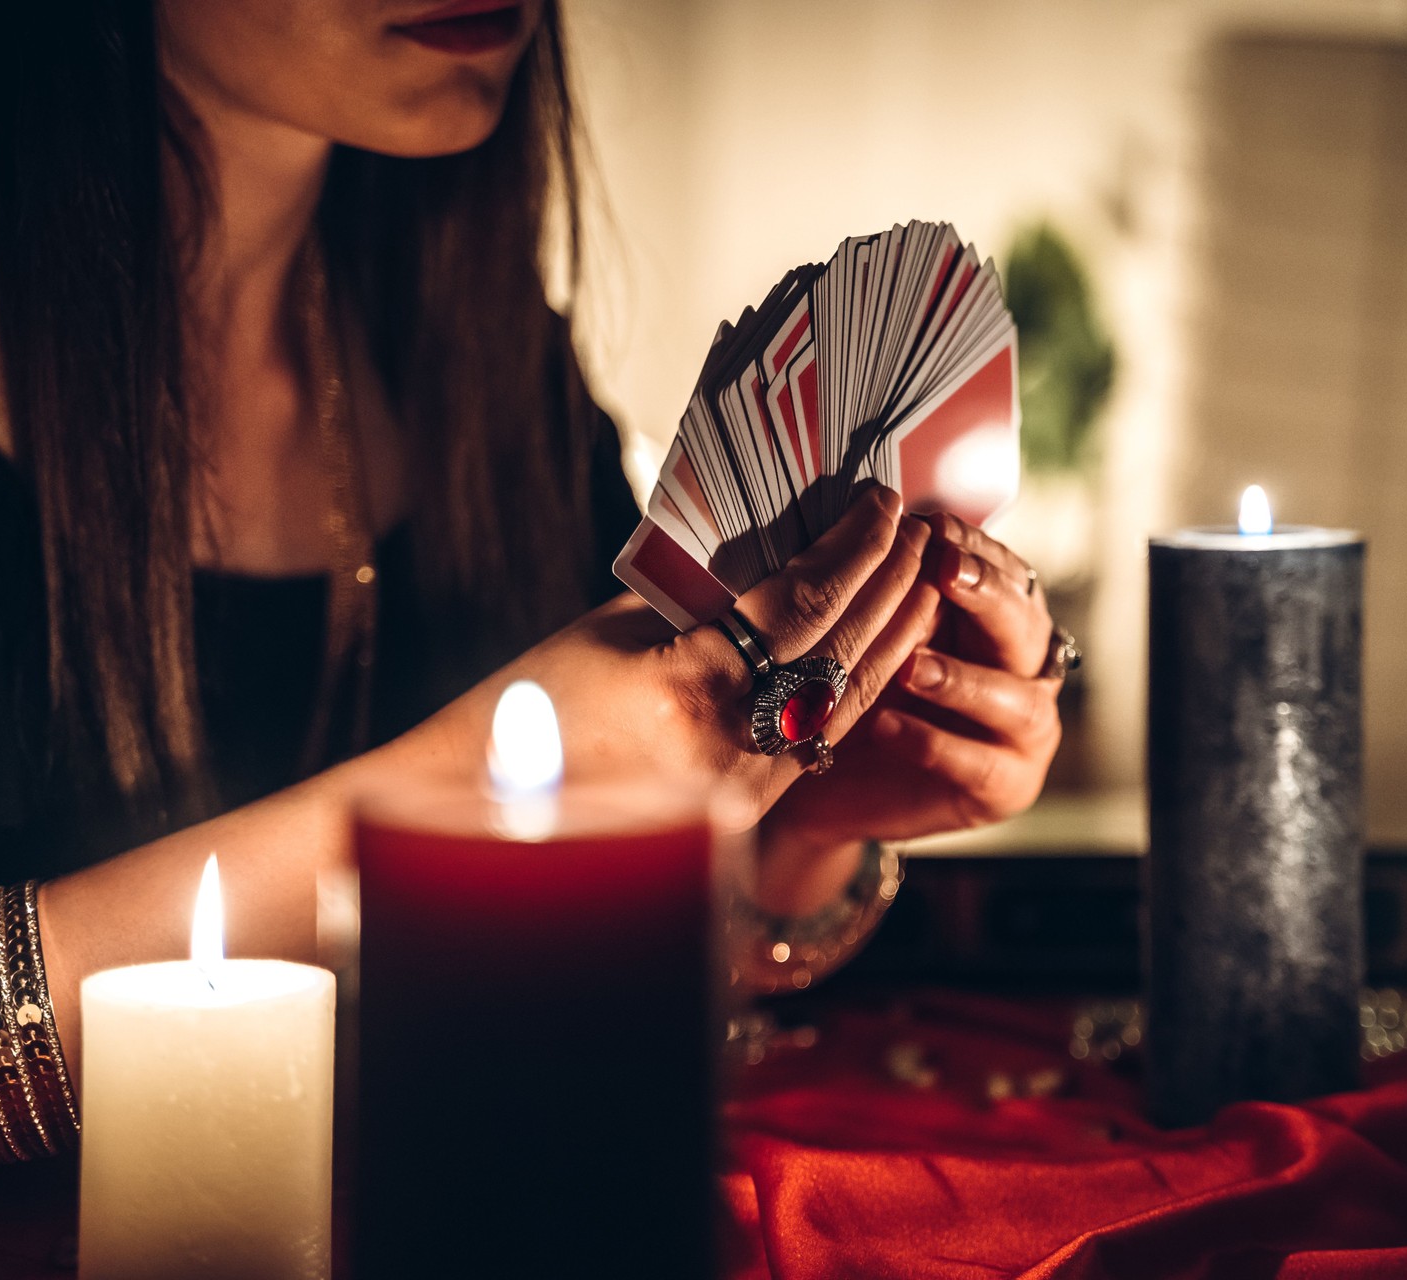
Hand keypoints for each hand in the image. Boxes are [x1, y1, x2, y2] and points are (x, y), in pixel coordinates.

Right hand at [421, 486, 932, 817]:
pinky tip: (888, 649)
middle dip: (887, 583)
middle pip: (836, 651)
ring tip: (924, 579)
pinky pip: (818, 741)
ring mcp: (738, 792)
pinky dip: (860, 688)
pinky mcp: (741, 814)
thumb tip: (777, 549)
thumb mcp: (614, 630)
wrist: (482, 811)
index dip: (850, 549)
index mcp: (684, 688)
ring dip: (892, 636)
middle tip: (920, 530)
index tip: (880, 504)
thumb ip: (700, 597)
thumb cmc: (530, 704)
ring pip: (843, 702)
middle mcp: (724, 748)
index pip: (798, 604)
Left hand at [755, 514, 1063, 911]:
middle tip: (945, 571)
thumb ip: (887, 580)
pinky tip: (886, 726)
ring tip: (910, 666)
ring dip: (963, 678)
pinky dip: (933, 742)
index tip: (933, 526)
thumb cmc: (856, 689)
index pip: (1005, 572)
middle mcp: (1025, 669)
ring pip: (1017, 700)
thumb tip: (872, 506)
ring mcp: (1025, 731)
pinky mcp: (1008, 785)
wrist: (834, 783)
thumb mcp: (870, 628)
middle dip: (987, 595)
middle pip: (1025, 625)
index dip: (974, 548)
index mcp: (1000, 619)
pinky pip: (980, 764)